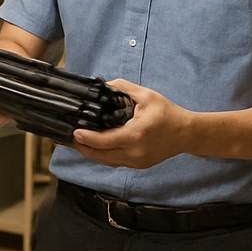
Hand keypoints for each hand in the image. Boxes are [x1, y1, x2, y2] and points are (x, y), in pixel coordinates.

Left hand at [71, 79, 193, 169]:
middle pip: (99, 154)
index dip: (85, 138)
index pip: (103, 140)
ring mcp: (136, 161)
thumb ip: (123, 88)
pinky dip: (101, 155)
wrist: (186, 133)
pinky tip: (92, 147)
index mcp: (135, 135)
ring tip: (74, 143)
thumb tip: (103, 85)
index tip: (73, 132)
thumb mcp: (146, 95)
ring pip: (105, 161)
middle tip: (64, 139)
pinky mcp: (138, 164)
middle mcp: (134, 152)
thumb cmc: (167, 113)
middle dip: (80, 147)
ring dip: (89, 152)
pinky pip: (114, 162)